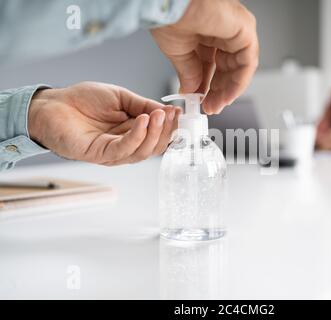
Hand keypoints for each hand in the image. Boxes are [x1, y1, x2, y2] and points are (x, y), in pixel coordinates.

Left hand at [28, 82, 180, 165]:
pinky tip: (143, 121)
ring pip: (142, 152)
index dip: (170, 125)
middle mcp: (125, 145)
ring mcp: (113, 153)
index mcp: (132, 132)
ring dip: (154, 134)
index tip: (178, 112)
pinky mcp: (100, 155)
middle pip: (154, 147)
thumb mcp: (121, 97)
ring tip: (158, 115)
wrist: (53, 105)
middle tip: (169, 115)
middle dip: (166, 131)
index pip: (157, 135)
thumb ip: (143, 105)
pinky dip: (137, 136)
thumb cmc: (83, 100)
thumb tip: (166, 111)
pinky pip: (124, 150)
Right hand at [151, 0, 258, 113]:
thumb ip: (190, 74)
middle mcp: (224, 30)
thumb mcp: (179, 54)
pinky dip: (239, 82)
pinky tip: (227, 95)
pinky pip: (247, 63)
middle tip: (211, 107)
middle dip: (220, 91)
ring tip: (217, 105)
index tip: (204, 103)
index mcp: (207, 32)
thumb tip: (191, 92)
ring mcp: (236, 29)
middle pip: (228, 68)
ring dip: (229, 90)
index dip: (209, 87)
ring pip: (240, 67)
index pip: (214, 65)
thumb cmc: (170, 16)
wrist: (169, 4)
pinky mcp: (245, 30)